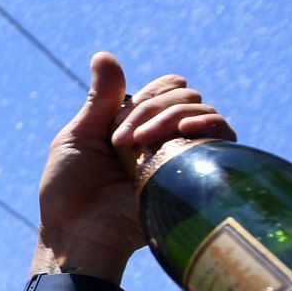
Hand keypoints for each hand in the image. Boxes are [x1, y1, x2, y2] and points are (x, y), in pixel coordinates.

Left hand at [34, 51, 234, 281]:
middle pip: (183, 96)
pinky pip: (222, 136)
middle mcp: (163, 137)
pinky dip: (208, 124)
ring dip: (171, 116)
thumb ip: (101, 99)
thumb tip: (104, 55)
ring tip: (140, 143)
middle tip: (120, 141)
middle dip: (153, 108)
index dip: (150, 93)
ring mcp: (179, 153)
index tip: (118, 118)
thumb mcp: (78, 137)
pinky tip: (185, 131)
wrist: (79, 235)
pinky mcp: (193, 173)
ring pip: (201, 110)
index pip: (165, 89)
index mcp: (136, 125)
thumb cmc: (69, 192)